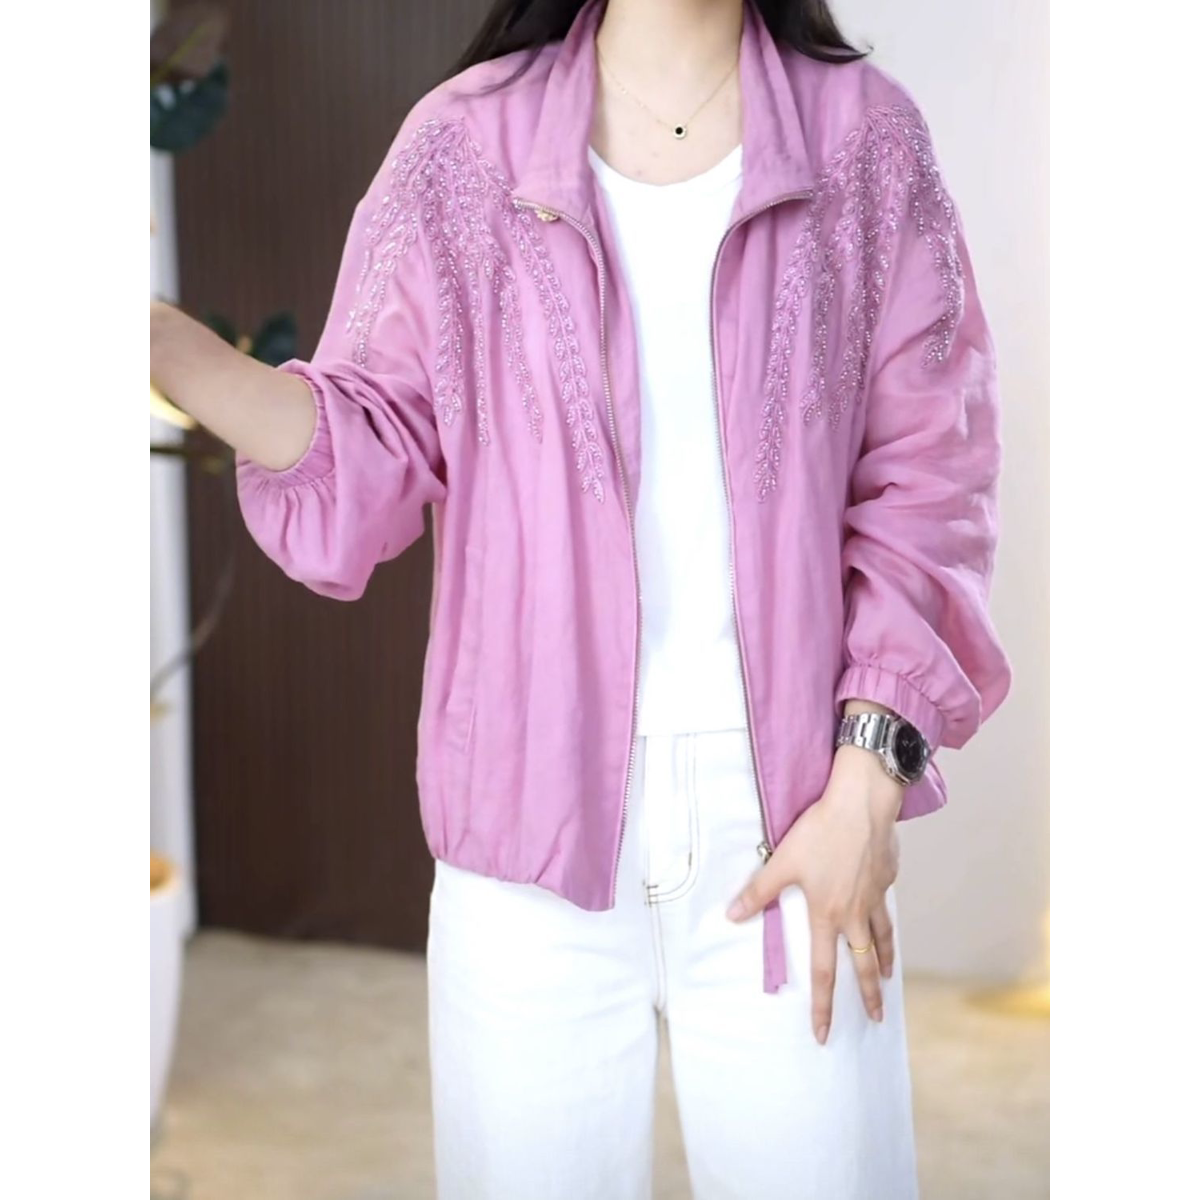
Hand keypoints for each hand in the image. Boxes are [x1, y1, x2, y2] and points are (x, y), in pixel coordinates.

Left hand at [726, 742, 902, 1044]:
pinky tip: (882, 914)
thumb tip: (732, 915)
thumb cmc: (820, 832)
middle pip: (863, 964)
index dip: (823, 1005)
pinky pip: (885, 906)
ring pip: (882, 939)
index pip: (824, 972)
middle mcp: (855, 913)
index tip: (824, 1033)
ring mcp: (875, 896)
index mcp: (827, 914)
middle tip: (876, 1019)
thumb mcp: (782, 861)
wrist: (862, 804)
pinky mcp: (886, 877)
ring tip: (887, 978)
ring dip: (884, 962)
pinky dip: (886, 920)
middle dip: (869, 996)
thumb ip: (759, 891)